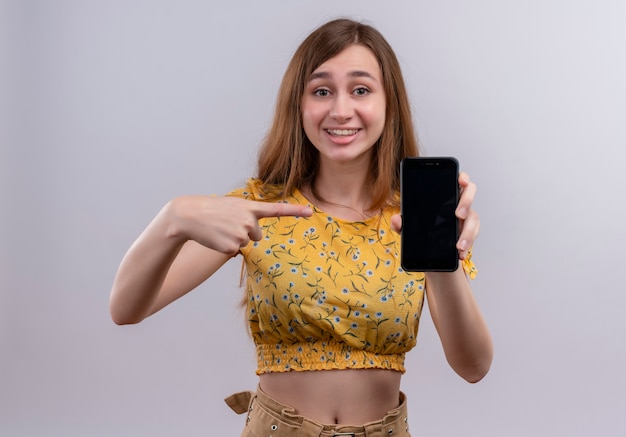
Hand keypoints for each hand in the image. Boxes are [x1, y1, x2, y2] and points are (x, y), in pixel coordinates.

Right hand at [166, 195, 311, 254]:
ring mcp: (241, 233)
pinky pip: (235, 250)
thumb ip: (249, 214)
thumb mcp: (233, 205)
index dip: (295, 212)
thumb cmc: (212, 210)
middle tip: (228, 224)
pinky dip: (226, 246)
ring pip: (246, 243)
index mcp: (250, 207)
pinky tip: (216, 237)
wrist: (189, 215)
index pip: (276, 210)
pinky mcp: (232, 246)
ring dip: (234, 238)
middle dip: (245, 232)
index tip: (310, 212)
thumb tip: (255, 234)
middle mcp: (249, 220)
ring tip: (220, 229)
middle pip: (257, 235)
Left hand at [390, 171, 479, 259]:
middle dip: (466, 202)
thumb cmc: (422, 231)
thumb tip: (396, 219)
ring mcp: (466, 217)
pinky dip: (467, 244)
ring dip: (467, 231)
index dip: (462, 177)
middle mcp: (458, 203)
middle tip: (458, 214)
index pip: (457, 180)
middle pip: (470, 194)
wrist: (430, 251)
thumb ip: (402, 223)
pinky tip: (460, 253)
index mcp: (445, 195)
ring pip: (473, 218)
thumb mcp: (409, 227)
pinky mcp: (469, 231)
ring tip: (459, 245)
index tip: (461, 181)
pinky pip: (473, 235)